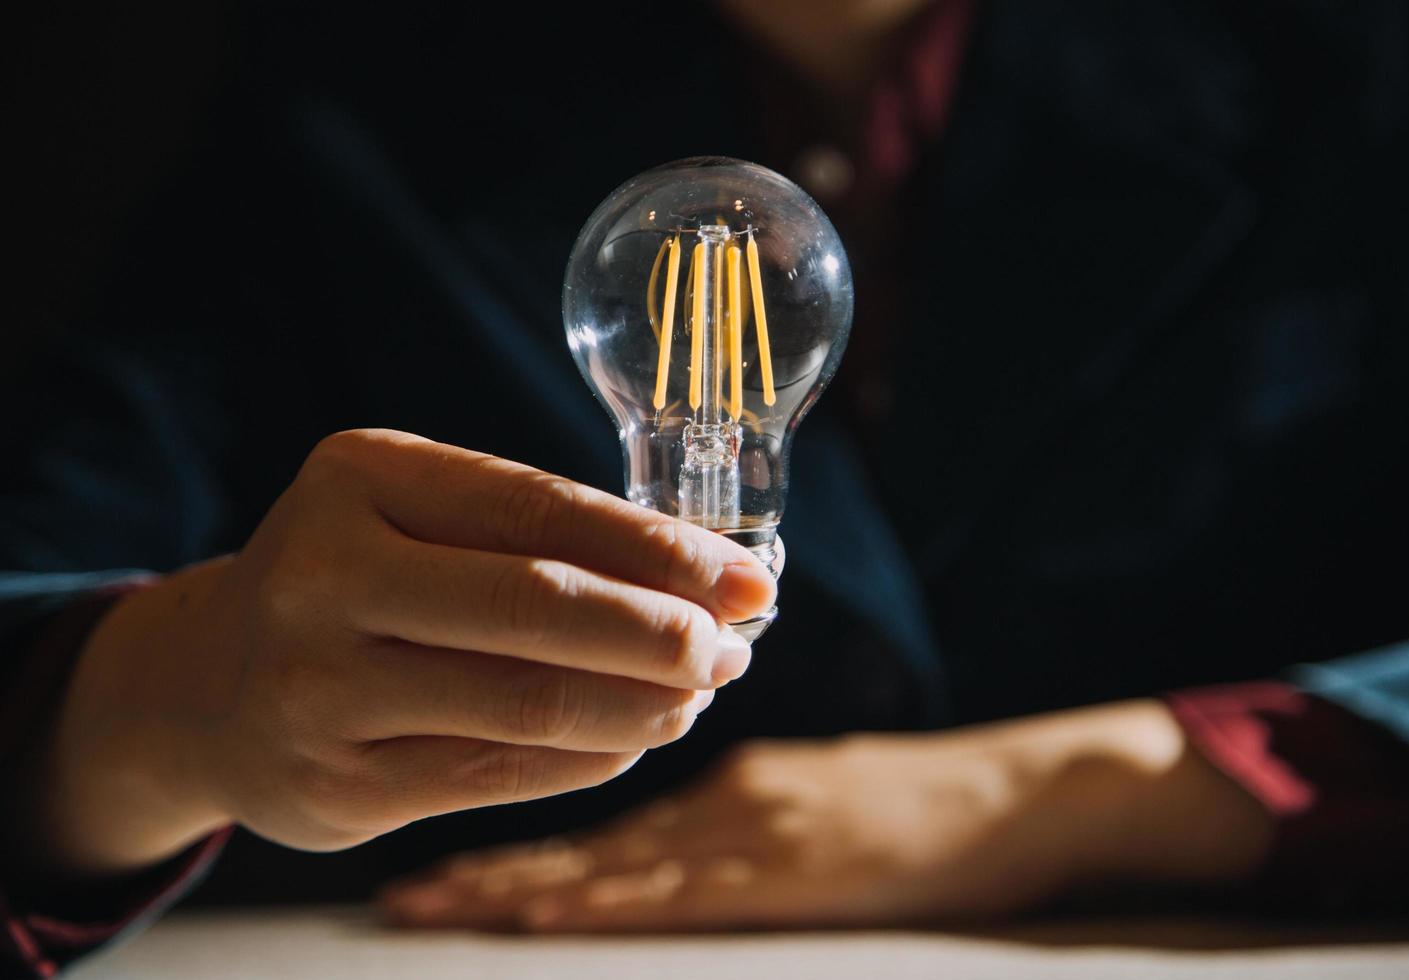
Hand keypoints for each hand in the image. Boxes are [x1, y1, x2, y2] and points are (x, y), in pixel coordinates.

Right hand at [34, 429, 775, 877]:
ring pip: (529, 703)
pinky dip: (592, 756)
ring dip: (643, 703)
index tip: (748, 580)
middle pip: (537, 607)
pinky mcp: (335, 788)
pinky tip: (637, 735)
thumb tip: (710, 582)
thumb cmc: (357, 580)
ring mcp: (317, 689)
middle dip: (662, 632)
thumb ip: (540, 536)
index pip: (540, 510)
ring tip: (698, 692)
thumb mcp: (419, 516)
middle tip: (734, 648)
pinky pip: (501, 776)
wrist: (212, 686)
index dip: (660, 550)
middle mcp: (321, 576)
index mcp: (358, 477)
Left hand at [379, 700, 1272, 930]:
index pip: (598, 812)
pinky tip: (547, 912)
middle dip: (493, 872)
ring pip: (613, 865)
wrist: (1010, 798)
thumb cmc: (914, 802)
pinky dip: (603, 903)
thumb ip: (733, 807)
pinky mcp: (784, 870)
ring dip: (520, 889)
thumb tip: (660, 821)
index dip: (516, 831)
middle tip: (405, 892)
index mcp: (722, 782)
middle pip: (586, 842)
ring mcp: (747, 833)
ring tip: (436, 902)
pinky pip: (676, 891)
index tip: (439, 853)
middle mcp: (718, 799)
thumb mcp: (811, 789)